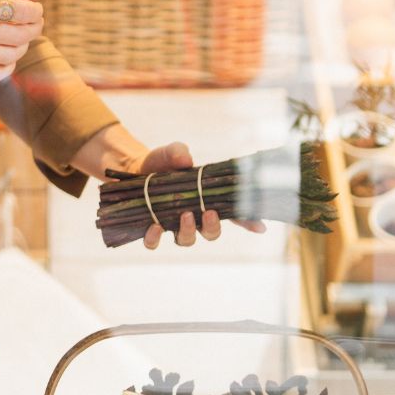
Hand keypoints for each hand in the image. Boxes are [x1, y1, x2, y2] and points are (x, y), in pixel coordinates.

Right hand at [0, 0, 44, 83]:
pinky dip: (8, 66)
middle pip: (19, 35)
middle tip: (34, 21)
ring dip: (24, 46)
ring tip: (20, 35)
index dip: (36, 11)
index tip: (35, 8)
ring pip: (10, 56)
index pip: (21, 10)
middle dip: (35, 27)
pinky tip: (6, 54)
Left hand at [71, 126, 267, 248]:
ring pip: (187, 241)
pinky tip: (153, 227)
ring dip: (189, 232)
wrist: (133, 169)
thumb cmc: (162, 162)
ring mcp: (172, 225)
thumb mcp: (172, 152)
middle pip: (211, 233)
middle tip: (207, 213)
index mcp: (205, 199)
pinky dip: (155, 238)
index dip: (248, 222)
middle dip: (213, 227)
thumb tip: (185, 159)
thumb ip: (179, 152)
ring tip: (184, 217)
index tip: (260, 226)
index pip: (232, 213)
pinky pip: (155, 243)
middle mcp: (193, 216)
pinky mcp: (151, 228)